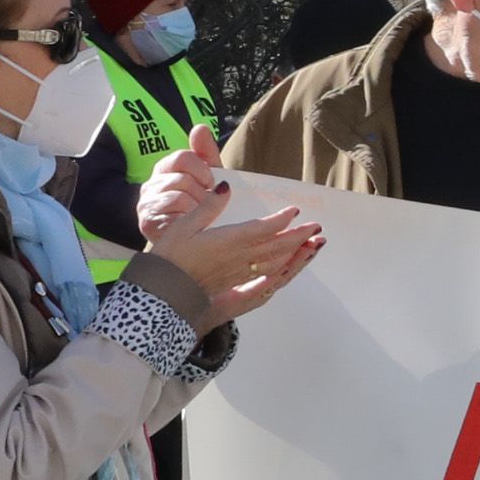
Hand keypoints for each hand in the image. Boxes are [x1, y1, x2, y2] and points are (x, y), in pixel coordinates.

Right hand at [135, 124, 227, 242]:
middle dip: (201, 192)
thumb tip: (201, 127)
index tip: (211, 182)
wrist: (187, 242)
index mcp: (164, 169)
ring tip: (199, 215)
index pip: (183, 157)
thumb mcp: (207, 178)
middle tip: (205, 203)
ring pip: (179, 196)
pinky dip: (187, 218)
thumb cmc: (199, 206)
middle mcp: (151, 184)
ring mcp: (146, 203)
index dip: (202, 169)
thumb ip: (206, 153)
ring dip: (197, 207)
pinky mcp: (146, 222)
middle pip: (182, 178)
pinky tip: (190, 223)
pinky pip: (173, 214)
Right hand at [140, 181, 322, 322]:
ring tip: (311, 243)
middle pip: (276, 246)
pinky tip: (290, 263)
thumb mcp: (183, 226)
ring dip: (296, 252)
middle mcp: (237, 258)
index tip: (295, 210)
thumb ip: (207, 207)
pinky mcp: (236, 283)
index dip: (280, 220)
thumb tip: (225, 187)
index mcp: (226, 241)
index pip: (261, 228)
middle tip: (317, 227)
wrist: (162, 293)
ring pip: (275, 262)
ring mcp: (238, 273)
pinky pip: (267, 274)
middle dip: (298, 236)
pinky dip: (283, 267)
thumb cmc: (169, 257)